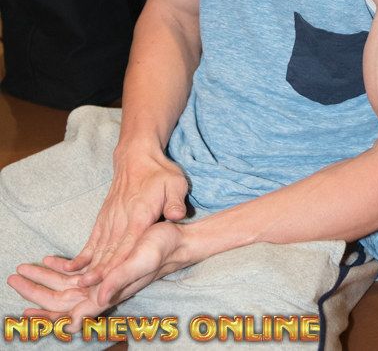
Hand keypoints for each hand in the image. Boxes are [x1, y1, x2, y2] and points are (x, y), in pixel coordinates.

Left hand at [8, 221, 186, 332]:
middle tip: (15, 284)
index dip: (53, 318)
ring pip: (67, 287)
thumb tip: (98, 297)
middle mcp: (105, 290)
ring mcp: (105, 279)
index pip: (76, 312)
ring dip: (45, 282)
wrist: (178, 239)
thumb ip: (121, 278)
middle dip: (38, 296)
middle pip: (64, 301)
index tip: (28, 321)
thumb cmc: (163, 247)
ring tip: (21, 273)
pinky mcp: (107, 267)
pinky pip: (78, 274)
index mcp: (111, 292)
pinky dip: (61, 269)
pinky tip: (50, 261)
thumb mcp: (143, 259)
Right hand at [49, 148, 189, 286]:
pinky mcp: (104, 217)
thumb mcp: (175, 182)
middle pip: (111, 250)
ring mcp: (111, 217)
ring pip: (100, 247)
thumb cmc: (159, 173)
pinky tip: (74, 269)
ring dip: (91, 266)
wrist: (137, 156)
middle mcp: (122, 218)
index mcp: (140, 213)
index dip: (120, 263)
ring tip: (80, 286)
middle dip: (101, 272)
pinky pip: (94, 238)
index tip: (110, 281)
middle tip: (90, 292)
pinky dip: (85, 254)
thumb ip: (176, 201)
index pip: (129, 243)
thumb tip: (177, 216)